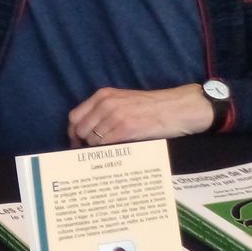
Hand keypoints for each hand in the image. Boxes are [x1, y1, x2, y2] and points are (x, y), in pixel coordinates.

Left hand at [67, 85, 213, 146]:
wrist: (178, 108)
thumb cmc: (152, 107)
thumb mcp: (124, 101)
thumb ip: (104, 111)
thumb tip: (86, 132)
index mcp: (103, 95)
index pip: (74, 117)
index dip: (73, 133)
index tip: (77, 144)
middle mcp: (106, 103)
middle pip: (80, 130)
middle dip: (83, 144)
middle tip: (92, 154)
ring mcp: (115, 116)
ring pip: (92, 141)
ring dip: (97, 150)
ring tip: (108, 154)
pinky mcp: (126, 128)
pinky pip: (106, 146)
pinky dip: (107, 153)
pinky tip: (115, 155)